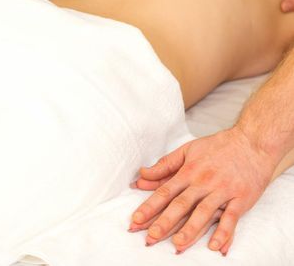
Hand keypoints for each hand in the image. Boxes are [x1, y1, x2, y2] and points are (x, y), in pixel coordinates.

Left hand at [129, 127, 276, 254]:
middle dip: (164, 222)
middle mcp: (203, 183)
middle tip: (150, 237)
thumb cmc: (218, 147)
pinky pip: (231, 218)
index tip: (136, 219)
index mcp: (189, 172)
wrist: (252, 142)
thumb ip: (164, 165)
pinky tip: (215, 246)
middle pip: (181, 205)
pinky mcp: (241, 199)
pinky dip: (224, 233)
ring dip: (190, 230)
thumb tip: (141, 176)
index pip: (165, 192)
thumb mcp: (187, 150)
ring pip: (204, 213)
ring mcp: (222, 191)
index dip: (149, 206)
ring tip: (177, 244)